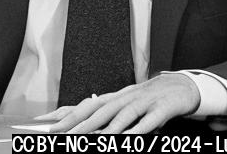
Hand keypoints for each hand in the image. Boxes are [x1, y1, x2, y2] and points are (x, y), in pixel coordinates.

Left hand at [35, 73, 199, 133]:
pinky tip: (129, 138)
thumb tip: (82, 128)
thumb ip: (105, 118)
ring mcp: (143, 102)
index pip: (84, 105)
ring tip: (93, 140)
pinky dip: (139, 129)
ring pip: (122, 115)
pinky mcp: (161, 108)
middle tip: (63, 136)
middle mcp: (124, 98)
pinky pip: (149, 121)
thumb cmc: (149, 100)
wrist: (180, 87)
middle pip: (99, 110)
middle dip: (80, 124)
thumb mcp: (125, 107)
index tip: (45, 124)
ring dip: (107, 128)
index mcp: (113, 98)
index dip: (64, 114)